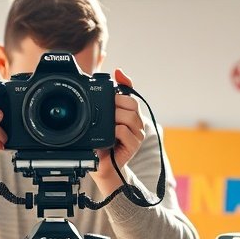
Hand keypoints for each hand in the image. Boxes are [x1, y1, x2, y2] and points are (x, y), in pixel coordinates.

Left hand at [90, 69, 143, 192]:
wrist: (102, 166)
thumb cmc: (102, 143)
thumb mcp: (102, 119)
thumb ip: (109, 99)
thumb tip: (117, 72)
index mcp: (131, 114)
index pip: (131, 94)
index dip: (124, 85)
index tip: (115, 78)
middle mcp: (137, 123)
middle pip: (131, 103)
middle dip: (116, 103)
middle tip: (105, 110)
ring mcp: (137, 134)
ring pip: (129, 116)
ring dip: (114, 118)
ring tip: (106, 126)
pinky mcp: (134, 145)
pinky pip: (124, 130)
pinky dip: (114, 131)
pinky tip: (109, 136)